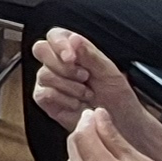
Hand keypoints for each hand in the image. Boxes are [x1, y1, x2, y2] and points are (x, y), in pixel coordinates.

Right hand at [27, 26, 148, 132]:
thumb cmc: (117, 98)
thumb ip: (90, 55)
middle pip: (41, 50)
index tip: (72, 57)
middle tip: (84, 77)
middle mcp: (58, 63)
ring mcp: (50, 81)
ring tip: (86, 94)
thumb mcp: (110, 73)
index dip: (59, 43)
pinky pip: (43, 94)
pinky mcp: (46, 100)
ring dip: (69, 86)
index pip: (55, 35)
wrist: (120, 125)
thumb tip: (73, 39)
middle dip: (63, 66)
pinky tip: (77, 104)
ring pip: (44, 74)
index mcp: (74, 50)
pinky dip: (63, 99)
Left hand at [59, 108, 161, 160]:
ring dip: (85, 149)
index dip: (91, 119)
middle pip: (74, 141)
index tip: (100, 114)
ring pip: (70, 154)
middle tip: (105, 133)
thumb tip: (98, 115)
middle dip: (87, 132)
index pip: (85, 131)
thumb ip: (117, 139)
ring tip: (108, 160)